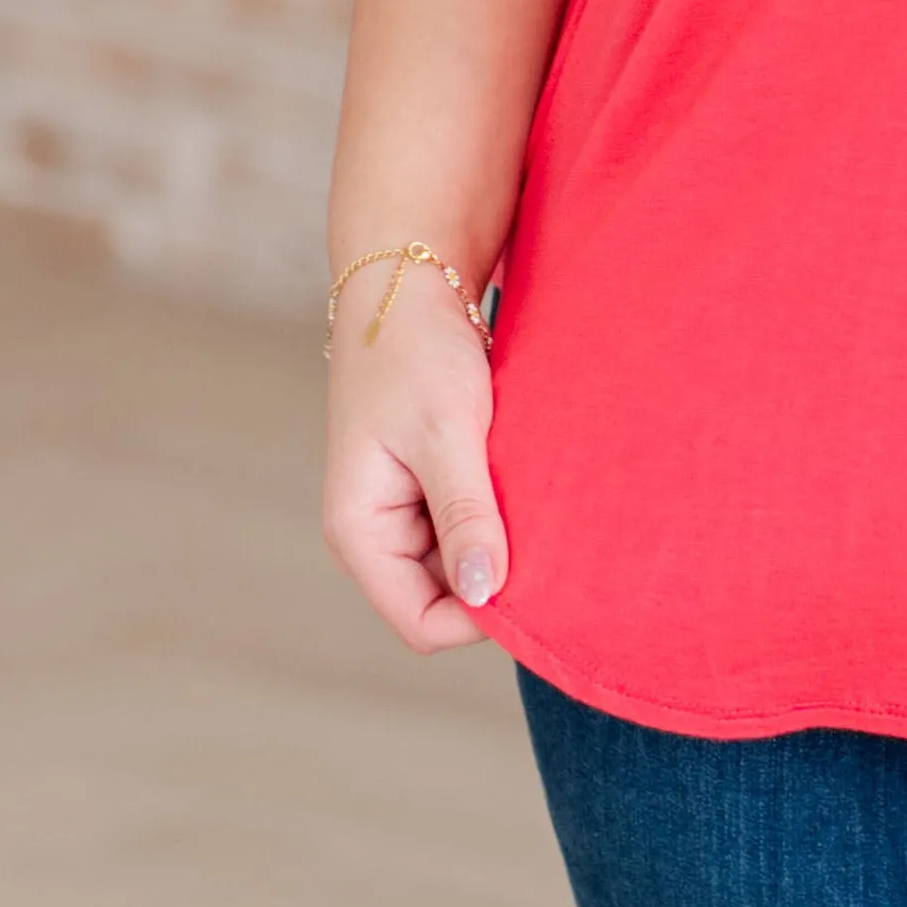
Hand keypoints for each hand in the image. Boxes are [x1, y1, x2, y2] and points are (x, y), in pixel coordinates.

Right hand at [322, 259, 508, 651]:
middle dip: (496, 579)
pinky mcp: (434, 491)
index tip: (533, 575)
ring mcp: (406, 515)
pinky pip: (476, 533)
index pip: (422, 623)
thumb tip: (483, 592)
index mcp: (359, 532)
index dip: (479, 616)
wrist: (412, 283)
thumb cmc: (416, 350)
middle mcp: (377, 535)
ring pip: (467, 569)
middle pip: (447, 603)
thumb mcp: (447, 433)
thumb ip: (466, 514)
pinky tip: (530, 487)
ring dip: (505, 545)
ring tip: (536, 500)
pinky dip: (506, 519)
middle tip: (547, 536)